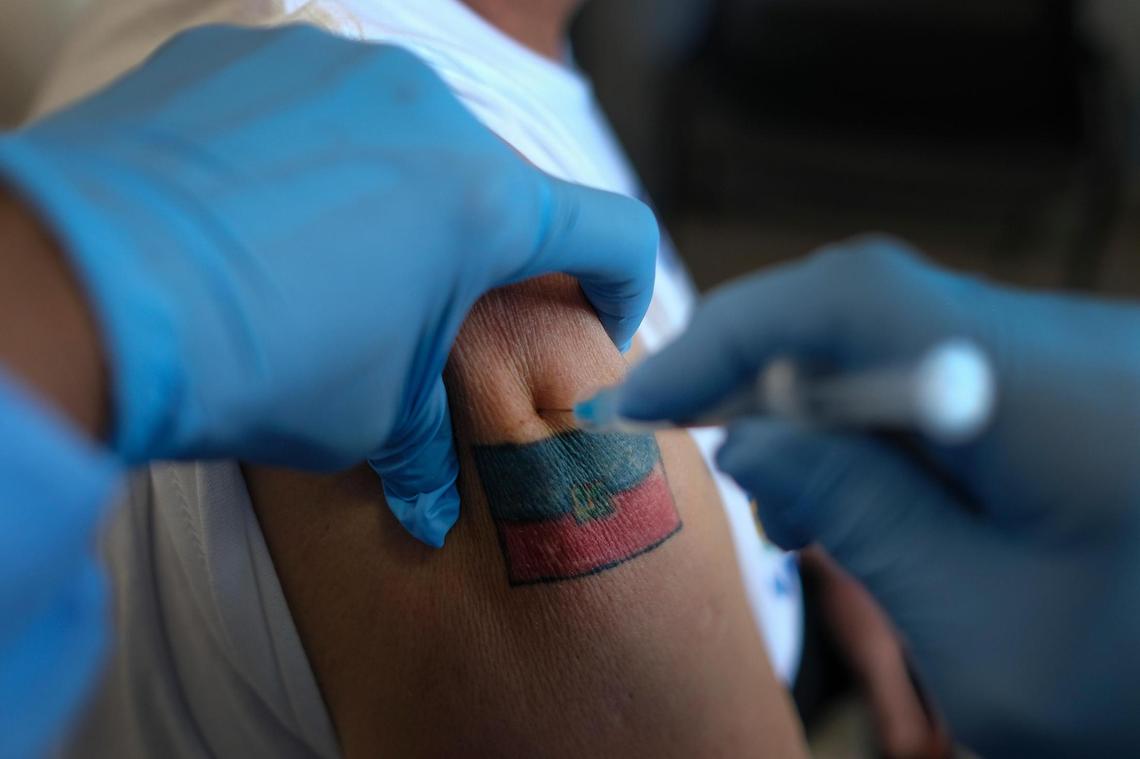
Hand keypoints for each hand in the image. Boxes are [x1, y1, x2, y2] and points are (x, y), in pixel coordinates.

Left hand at [0, 25, 656, 546]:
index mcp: (483, 201)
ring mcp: (333, 69)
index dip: (623, 287)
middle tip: (429, 315)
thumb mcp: (367, 420)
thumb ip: (428, 444)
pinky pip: (311, 110)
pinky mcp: (248, 57)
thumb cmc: (253, 363)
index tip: (597, 321)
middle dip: (481, 253)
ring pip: (403, 141)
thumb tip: (433, 505)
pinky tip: (255, 221)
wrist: (79, 292)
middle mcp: (424, 111)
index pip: (611, 232)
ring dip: (393, 202)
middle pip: (494, 186)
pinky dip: (309, 161)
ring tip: (322, 270)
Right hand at [618, 237, 1139, 756]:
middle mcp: (1069, 348)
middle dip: (770, 383)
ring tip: (810, 517)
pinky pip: (947, 374)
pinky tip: (883, 505)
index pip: (851, 303)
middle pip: (869, 311)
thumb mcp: (988, 636)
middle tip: (727, 470)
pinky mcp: (1078, 385)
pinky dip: (885, 431)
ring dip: (827, 416)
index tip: (647, 395)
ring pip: (900, 343)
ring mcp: (1078, 360)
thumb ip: (863, 518)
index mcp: (1051, 399)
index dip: (731, 333)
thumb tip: (755, 436)